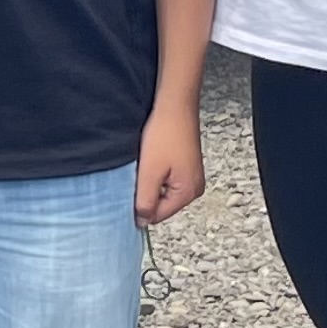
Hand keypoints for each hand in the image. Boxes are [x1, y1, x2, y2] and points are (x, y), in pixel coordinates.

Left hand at [134, 108, 204, 225]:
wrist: (175, 105)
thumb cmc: (165, 134)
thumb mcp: (149, 173)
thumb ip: (145, 201)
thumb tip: (142, 222)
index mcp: (188, 193)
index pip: (157, 216)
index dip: (139, 204)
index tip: (132, 187)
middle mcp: (194, 188)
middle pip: (160, 204)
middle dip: (146, 191)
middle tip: (141, 171)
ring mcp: (192, 176)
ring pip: (162, 190)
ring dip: (150, 180)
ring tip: (149, 161)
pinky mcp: (186, 165)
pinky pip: (166, 178)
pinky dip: (156, 171)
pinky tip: (154, 157)